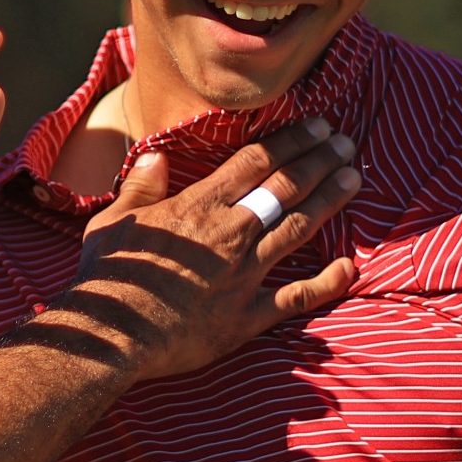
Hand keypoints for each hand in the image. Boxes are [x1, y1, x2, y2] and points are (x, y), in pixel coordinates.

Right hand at [59, 116, 361, 380]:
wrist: (112, 336)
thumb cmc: (108, 277)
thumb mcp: (113, 221)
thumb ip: (140, 186)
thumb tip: (156, 158)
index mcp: (199, 207)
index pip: (256, 162)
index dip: (291, 140)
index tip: (316, 125)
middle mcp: (230, 234)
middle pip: (286, 188)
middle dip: (319, 161)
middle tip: (345, 144)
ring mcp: (244, 275)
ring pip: (297, 229)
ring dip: (329, 201)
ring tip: (353, 179)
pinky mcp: (248, 316)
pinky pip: (297, 298)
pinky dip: (327, 283)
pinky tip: (349, 266)